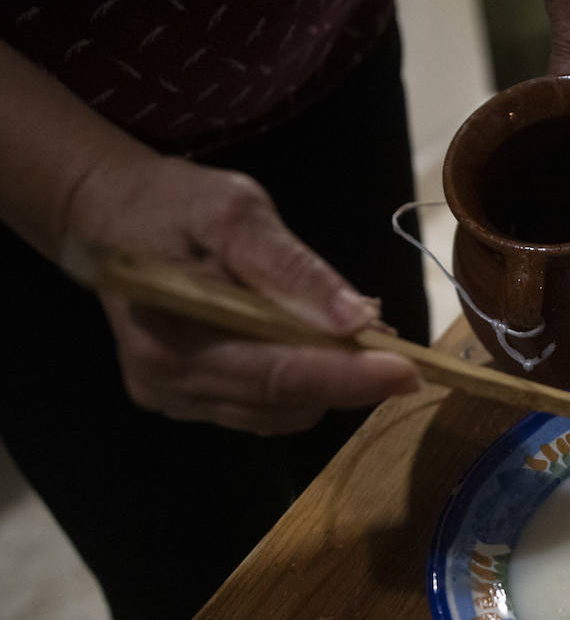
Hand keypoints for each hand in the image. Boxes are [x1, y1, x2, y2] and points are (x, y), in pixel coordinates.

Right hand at [63, 154, 419, 434]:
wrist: (110, 218)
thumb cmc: (174, 205)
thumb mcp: (236, 210)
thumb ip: (292, 267)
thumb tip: (355, 318)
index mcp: (171, 333)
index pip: (277, 374)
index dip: (349, 377)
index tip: (409, 369)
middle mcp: (168, 381)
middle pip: (286, 402)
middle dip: (348, 378)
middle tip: (391, 342)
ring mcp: (175, 400)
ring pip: (283, 413)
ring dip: (327, 382)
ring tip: (343, 334)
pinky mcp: (188, 404)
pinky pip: (266, 411)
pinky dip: (302, 385)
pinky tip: (306, 346)